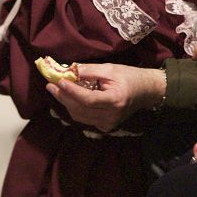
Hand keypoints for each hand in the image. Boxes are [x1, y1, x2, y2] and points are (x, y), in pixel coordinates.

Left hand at [46, 63, 163, 131]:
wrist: (146, 92)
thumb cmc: (129, 76)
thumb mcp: (110, 69)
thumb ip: (89, 70)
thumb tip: (69, 70)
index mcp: (115, 100)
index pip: (87, 99)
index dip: (71, 91)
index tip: (58, 81)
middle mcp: (111, 116)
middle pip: (80, 109)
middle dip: (63, 96)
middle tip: (51, 85)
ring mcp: (108, 124)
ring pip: (79, 116)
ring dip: (66, 103)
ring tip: (58, 90)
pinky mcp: (106, 127)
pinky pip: (85, 119)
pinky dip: (75, 108)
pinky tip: (70, 98)